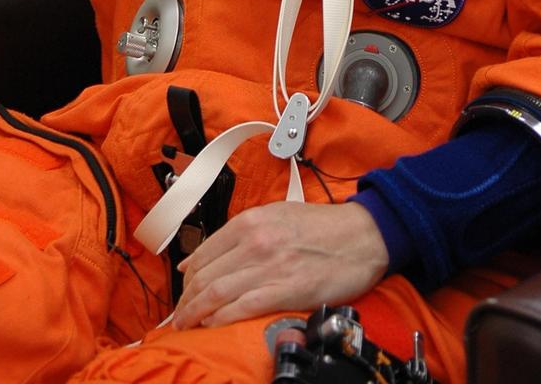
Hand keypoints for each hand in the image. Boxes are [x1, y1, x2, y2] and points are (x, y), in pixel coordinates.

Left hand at [171, 201, 388, 329]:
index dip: (187, 276)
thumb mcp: (277, 215)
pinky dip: (221, 318)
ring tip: (186, 324)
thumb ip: (242, 233)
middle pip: (206, 275)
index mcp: (252, 222)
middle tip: (179, 314)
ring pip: (217, 292)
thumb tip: (209, 255)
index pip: (205, 252)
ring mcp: (269, 267)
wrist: (362, 236)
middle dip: (186, 299)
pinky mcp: (285, 290)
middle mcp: (255, 242)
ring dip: (195, 312)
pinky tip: (212, 325)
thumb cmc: (322, 227)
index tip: (183, 289)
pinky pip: (241, 307)